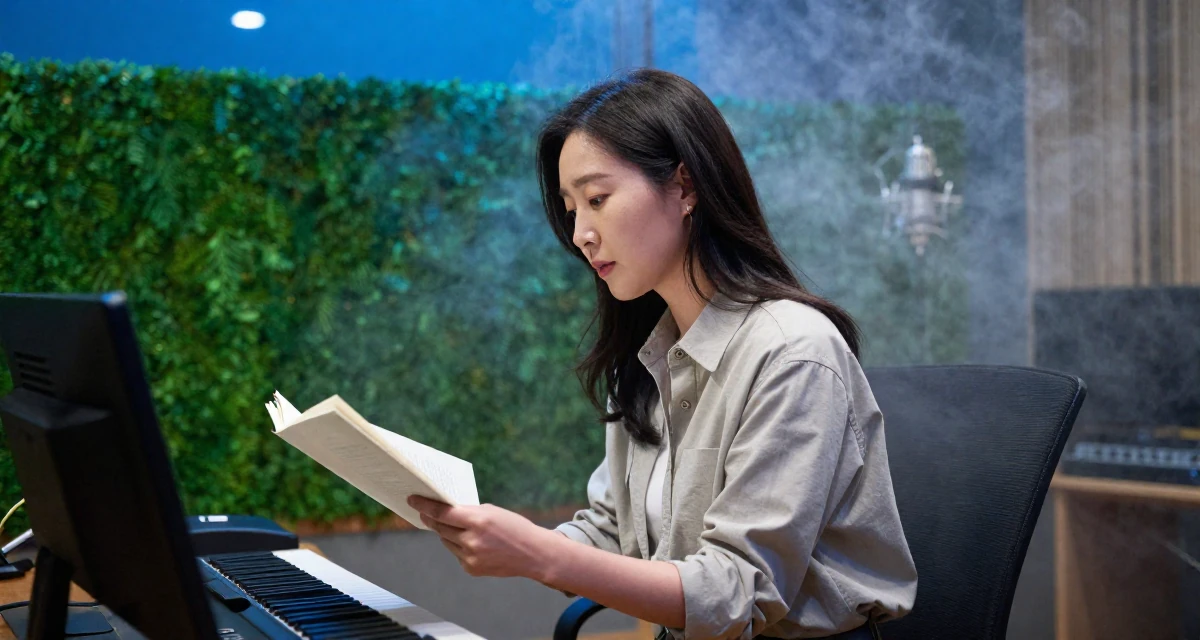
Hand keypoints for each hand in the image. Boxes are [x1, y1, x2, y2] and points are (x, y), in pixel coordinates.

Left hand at [407, 495, 557, 579]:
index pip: (442, 513)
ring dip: (447, 533)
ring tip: (457, 527)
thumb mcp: (492, 512)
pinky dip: (459, 546)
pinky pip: (456, 553)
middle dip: (431, 519)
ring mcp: (470, 557)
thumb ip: (469, 513)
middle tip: (423, 512)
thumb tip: (446, 513)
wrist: (533, 554)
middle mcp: (471, 540)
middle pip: (440, 527)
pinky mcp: (471, 568)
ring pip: (447, 541)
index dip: (424, 505)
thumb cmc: (514, 527)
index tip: (412, 500)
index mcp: (478, 520)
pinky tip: (473, 543)